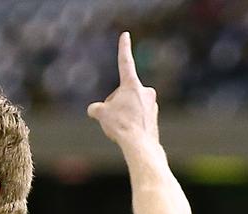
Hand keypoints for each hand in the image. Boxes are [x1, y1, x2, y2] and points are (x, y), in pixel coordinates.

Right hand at [87, 32, 158, 147]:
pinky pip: (138, 118)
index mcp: (132, 84)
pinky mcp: (154, 118)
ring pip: (131, 107)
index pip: (125, 62)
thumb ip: (96, 109)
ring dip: (123, 115)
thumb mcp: (101, 114)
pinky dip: (132, 123)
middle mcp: (145, 90)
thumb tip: (93, 110)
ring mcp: (152, 104)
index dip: (123, 48)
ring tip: (121, 128)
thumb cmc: (121, 125)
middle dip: (116, 104)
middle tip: (113, 119)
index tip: (125, 35)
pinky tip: (129, 134)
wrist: (140, 144)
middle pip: (124, 94)